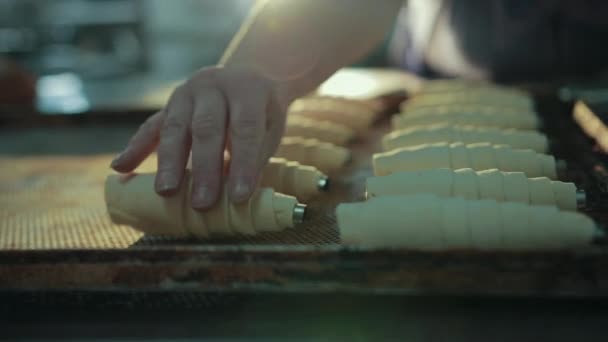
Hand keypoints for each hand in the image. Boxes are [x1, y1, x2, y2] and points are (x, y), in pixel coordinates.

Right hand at [111, 66, 291, 209]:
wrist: (244, 76)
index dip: (243, 163)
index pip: (245, 128)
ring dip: (169, 162)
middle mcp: (213, 86)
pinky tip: (121, 167)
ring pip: (175, 127)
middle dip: (203, 168)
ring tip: (166, 192)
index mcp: (247, 90)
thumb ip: (256, 155)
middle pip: (207, 128)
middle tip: (201, 202)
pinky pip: (151, 126)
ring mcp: (187, 93)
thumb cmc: (261, 111)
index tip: (239, 196)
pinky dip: (135, 147)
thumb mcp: (271, 126)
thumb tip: (239, 196)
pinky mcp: (168, 104)